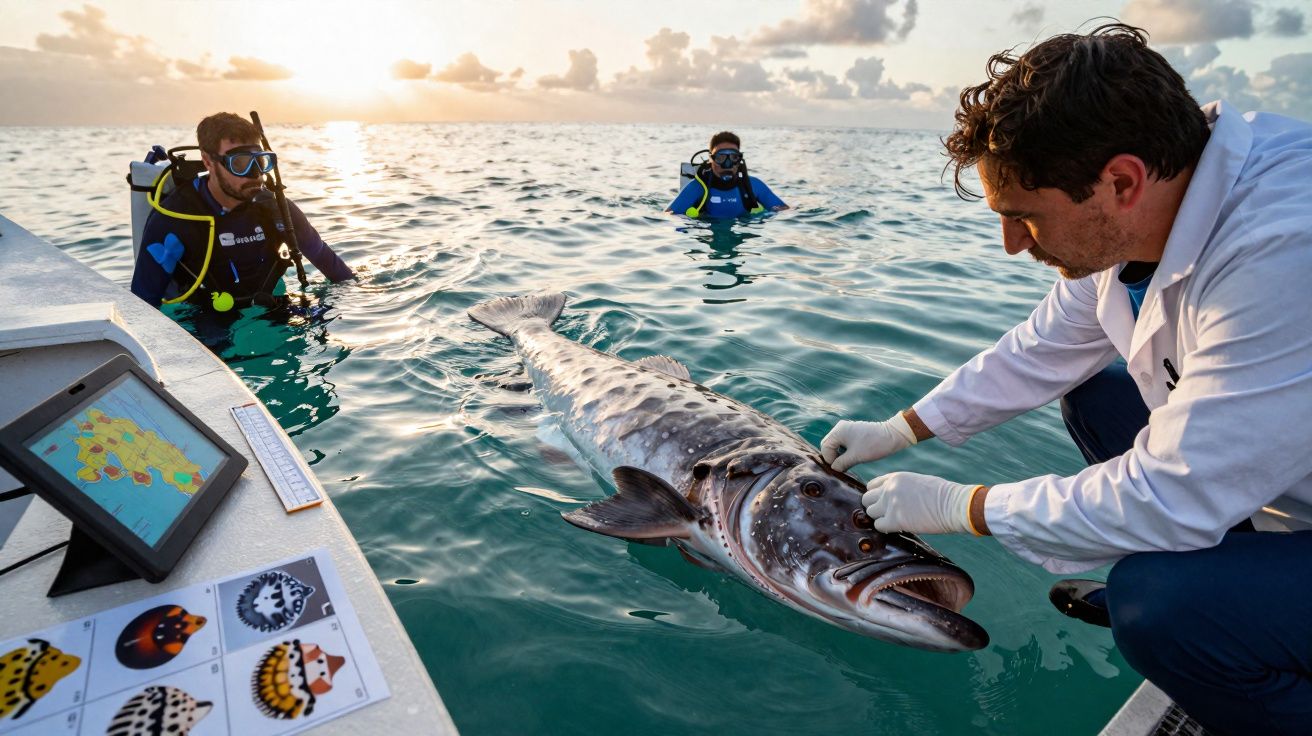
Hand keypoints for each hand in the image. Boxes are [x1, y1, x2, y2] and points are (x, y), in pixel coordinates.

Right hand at [821, 413, 916, 471]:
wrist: (893, 436)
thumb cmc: (874, 445)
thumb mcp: (855, 457)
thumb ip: (841, 463)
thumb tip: (834, 468)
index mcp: (839, 431)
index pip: (825, 448)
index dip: (830, 460)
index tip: (839, 469)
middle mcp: (840, 427)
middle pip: (828, 445)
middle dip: (833, 457)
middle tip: (841, 467)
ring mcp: (847, 428)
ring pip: (836, 444)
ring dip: (839, 455)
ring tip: (847, 463)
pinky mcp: (854, 432)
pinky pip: (843, 442)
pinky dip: (845, 451)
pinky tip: (852, 458)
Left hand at [861, 472, 977, 534]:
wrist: (953, 504)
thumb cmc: (942, 494)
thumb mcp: (917, 481)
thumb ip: (901, 487)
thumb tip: (894, 497)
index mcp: (895, 478)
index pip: (871, 485)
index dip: (876, 495)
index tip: (884, 502)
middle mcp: (889, 489)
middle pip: (867, 499)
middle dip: (874, 507)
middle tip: (886, 513)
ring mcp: (890, 504)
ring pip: (870, 513)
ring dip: (880, 518)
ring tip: (893, 521)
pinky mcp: (894, 520)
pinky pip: (878, 526)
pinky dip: (885, 528)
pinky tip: (897, 527)